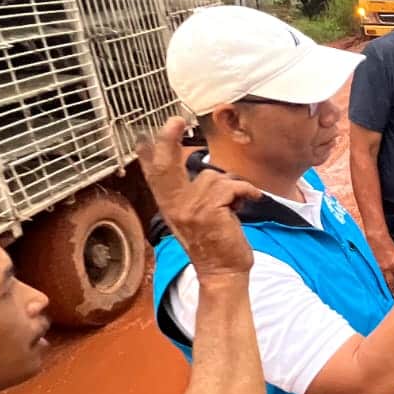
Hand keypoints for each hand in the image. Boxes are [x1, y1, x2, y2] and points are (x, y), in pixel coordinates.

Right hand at [136, 117, 258, 277]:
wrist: (223, 273)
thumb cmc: (215, 243)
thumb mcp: (195, 217)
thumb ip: (193, 194)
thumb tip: (202, 168)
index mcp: (170, 205)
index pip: (154, 175)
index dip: (149, 152)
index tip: (144, 133)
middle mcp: (174, 205)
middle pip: (165, 166)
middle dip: (168, 140)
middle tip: (175, 120)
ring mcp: (190, 208)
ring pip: (213, 177)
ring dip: (231, 188)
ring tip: (234, 206)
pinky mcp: (209, 211)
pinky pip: (232, 186)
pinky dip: (246, 192)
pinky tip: (250, 202)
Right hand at [370, 236, 393, 296]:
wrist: (376, 237)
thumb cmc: (388, 244)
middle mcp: (388, 268)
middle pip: (392, 284)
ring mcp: (379, 268)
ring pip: (384, 283)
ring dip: (387, 290)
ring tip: (389, 296)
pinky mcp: (373, 267)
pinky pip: (377, 278)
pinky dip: (379, 283)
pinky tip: (379, 288)